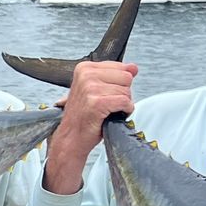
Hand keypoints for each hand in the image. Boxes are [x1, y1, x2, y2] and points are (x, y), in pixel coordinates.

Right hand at [44, 60, 136, 193]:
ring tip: (106, 111)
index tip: (105, 94)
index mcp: (84, 68)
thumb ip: (116, 75)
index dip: (119, 84)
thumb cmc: (84, 116)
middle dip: (122, 93)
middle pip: (126, 78)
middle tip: (106, 104)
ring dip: (122, 105)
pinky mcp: (97, 103)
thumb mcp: (96, 89)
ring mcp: (90, 88)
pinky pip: (125, 102)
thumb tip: (134, 67)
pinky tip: (111, 116)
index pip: (121, 67)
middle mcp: (86, 75)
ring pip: (127, 91)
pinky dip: (124, 111)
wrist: (71, 138)